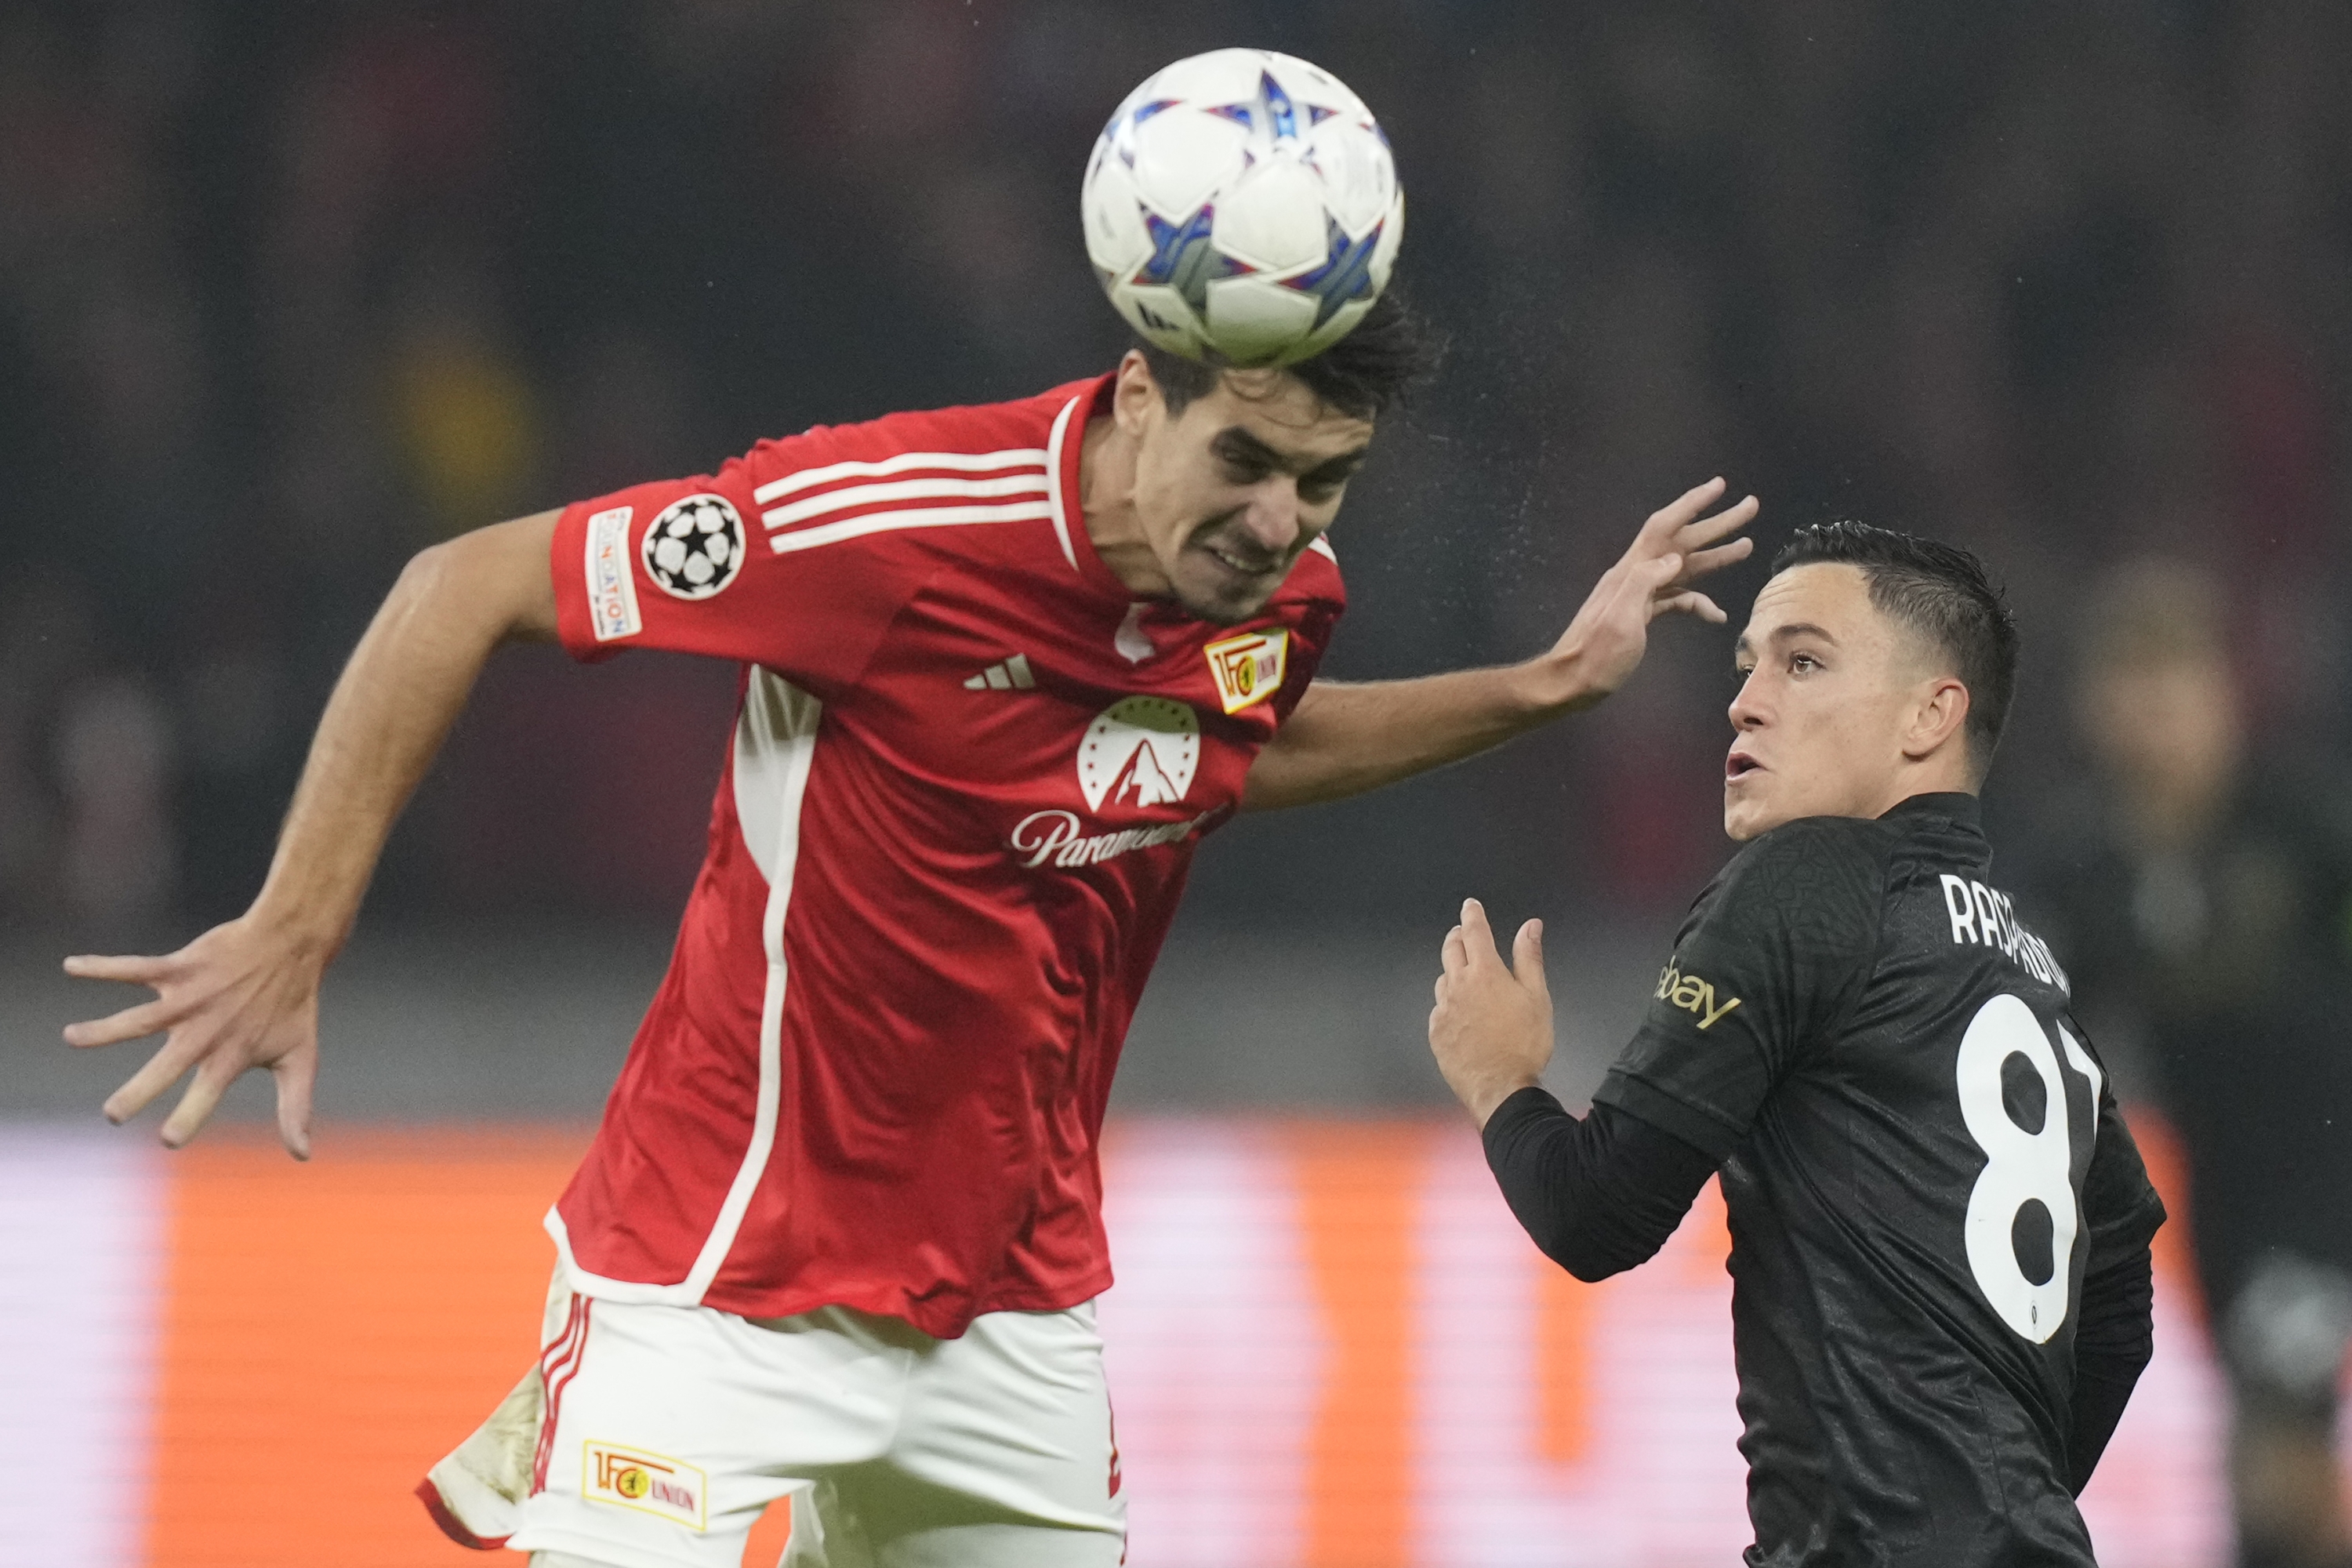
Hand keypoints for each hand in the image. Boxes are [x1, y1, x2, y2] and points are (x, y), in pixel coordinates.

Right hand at [63, 914, 324, 1157]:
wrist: (292, 946)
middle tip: (112, 1114)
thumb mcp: (300, 1059)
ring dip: (104, 1029)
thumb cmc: (293, 1007)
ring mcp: (190, 1000)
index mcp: (230, 1057)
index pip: (206, 1095)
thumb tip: (303, 1156)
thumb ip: (294, 1108)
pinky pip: (135, 968)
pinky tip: (71, 965)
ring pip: (140, 1018)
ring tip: (71, 1036)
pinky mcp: (180, 968)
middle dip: (139, 1090)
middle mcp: (205, 1032)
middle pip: (165, 1067)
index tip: (169, 1140)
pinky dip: (102, 966)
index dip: (189, 1117)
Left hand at [1428, 898, 1554, 1126]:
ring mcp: (1443, 1010)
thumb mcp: (1537, 997)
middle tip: (1463, 932)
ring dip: (1452, 969)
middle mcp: (1458, 986)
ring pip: (1443, 979)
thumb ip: (1529, 958)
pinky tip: (1457, 1010)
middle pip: (1451, 950)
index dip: (1472, 915)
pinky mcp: (1436, 1032)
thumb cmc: (1525, 1043)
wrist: (1500, 1088)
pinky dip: (1448, 1001)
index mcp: (1485, 972)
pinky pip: (1438, 1008)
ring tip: (1463, 973)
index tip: (1470, 905)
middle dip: (1458, 936)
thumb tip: (1530, 926)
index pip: (1475, 932)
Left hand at [1545, 477, 1757, 706]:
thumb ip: (1645, 582)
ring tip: (1747, 545)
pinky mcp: (1642, 615)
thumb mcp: (1621, 618)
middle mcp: (1636, 576)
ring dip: (1715, 557)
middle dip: (1717, 524)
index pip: (1664, 526)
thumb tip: (1674, 559)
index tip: (1719, 486)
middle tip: (1751, 506)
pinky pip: (1676, 600)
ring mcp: (1639, 595)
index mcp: (1630, 571)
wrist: (1570, 682)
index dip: (1692, 504)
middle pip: (1681, 541)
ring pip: (1683, 568)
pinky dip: (1697, 602)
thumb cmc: (1595, 654)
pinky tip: (1717, 614)